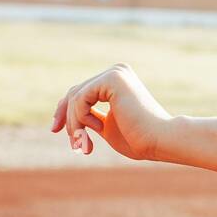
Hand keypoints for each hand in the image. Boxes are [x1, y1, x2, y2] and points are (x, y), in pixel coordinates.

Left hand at [49, 62, 172, 159]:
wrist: (160, 139)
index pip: (81, 92)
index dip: (64, 112)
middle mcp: (117, 72)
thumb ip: (90, 117)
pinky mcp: (112, 78)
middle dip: (65, 118)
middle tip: (72, 144)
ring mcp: (115, 73)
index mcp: (117, 81)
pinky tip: (96, 130)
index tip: (56, 131)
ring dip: (75, 125)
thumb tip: (66, 115)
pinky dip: (80, 119)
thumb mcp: (106, 126)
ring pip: (75, 97)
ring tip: (84, 145)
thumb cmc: (139, 139)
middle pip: (74, 93)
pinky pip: (80, 99)